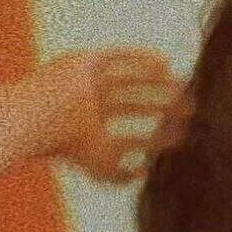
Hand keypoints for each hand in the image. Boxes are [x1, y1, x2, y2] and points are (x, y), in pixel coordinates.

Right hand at [31, 46, 185, 184]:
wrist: (43, 120)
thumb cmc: (71, 147)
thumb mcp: (100, 168)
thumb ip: (122, 174)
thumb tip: (144, 172)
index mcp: (92, 129)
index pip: (131, 132)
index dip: (158, 133)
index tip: (183, 131)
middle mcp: (89, 103)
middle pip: (132, 103)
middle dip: (162, 106)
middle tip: (189, 108)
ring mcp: (86, 82)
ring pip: (128, 80)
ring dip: (156, 82)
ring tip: (182, 87)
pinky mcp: (84, 61)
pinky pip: (117, 57)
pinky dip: (141, 59)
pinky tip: (165, 63)